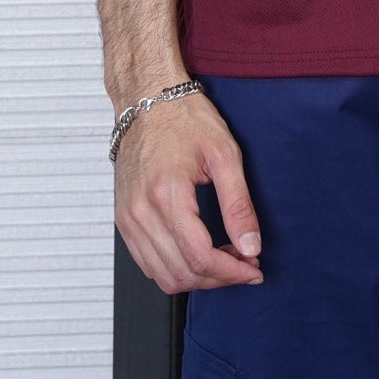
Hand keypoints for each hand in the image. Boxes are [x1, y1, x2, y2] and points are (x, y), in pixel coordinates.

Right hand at [114, 89, 263, 293]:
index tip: (254, 268)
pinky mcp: (123, 221)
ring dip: (198, 279)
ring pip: (163, 276)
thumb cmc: (185, 118)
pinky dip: (175, 269)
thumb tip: (252, 246)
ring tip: (225, 259)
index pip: (199, 257)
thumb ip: (238, 204)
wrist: (147, 99)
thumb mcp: (224, 153)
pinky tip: (199, 254)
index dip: (232, 271)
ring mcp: (127, 219)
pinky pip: (147, 264)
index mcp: (167, 194)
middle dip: (219, 278)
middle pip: (182, 273)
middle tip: (246, 262)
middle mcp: (140, 212)